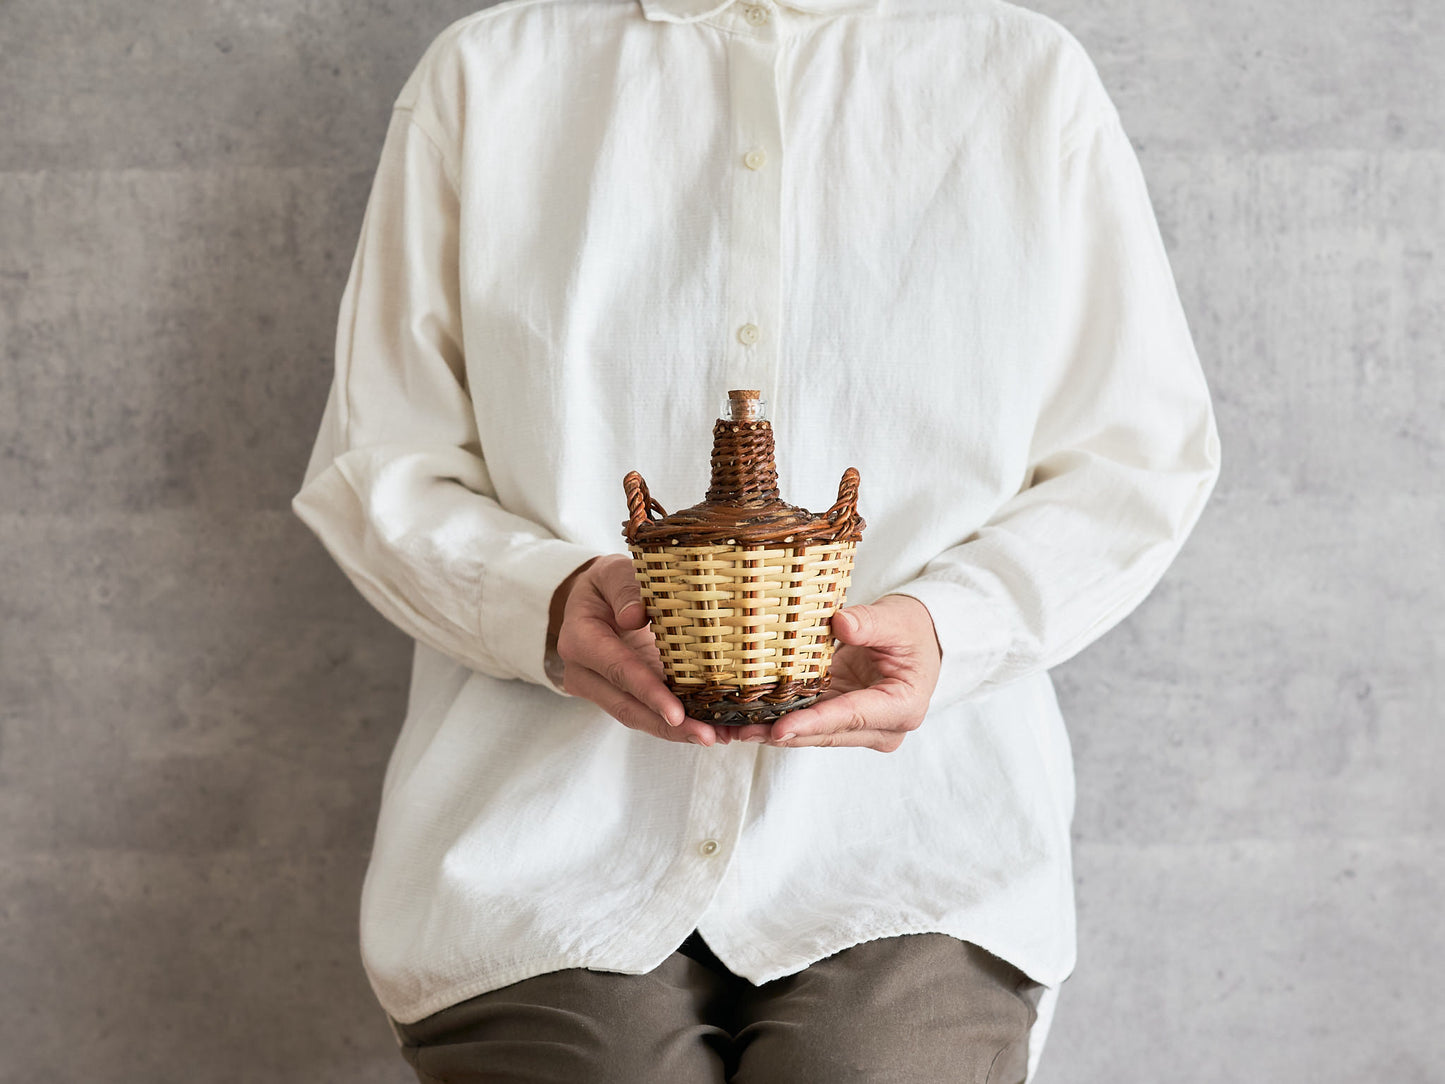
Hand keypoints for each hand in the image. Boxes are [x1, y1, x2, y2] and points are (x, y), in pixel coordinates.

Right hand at [551, 555, 729, 746]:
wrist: (593, 602)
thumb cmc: (605, 585)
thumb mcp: (611, 572)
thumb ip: (624, 588)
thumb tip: (634, 616)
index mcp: (580, 639)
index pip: (618, 670)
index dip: (648, 693)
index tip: (675, 713)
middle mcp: (586, 673)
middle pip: (629, 708)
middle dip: (669, 726)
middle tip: (707, 736)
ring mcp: (604, 690)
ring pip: (641, 717)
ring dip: (680, 731)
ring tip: (720, 735)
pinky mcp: (624, 696)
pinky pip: (651, 713)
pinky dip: (682, 723)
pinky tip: (714, 728)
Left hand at [730, 594, 941, 751]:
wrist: (919, 638)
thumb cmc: (911, 629)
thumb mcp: (895, 620)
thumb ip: (869, 623)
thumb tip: (840, 623)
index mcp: (901, 707)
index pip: (849, 717)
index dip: (812, 723)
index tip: (779, 729)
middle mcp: (880, 727)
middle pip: (824, 733)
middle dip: (781, 734)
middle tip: (738, 732)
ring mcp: (859, 727)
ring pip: (811, 732)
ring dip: (771, 731)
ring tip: (730, 729)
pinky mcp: (839, 716)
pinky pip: (806, 720)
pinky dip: (777, 719)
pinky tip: (743, 719)